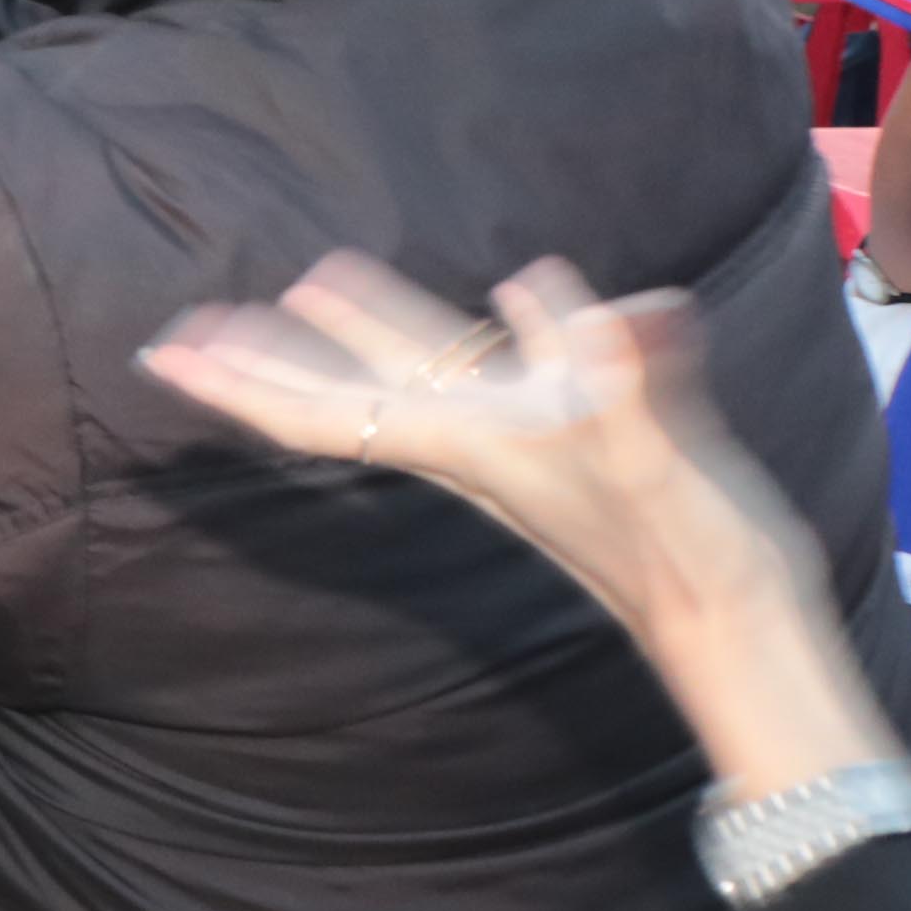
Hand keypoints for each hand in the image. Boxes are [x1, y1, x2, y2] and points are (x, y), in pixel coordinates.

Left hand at [140, 257, 797, 631]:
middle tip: (191, 319)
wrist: (745, 627)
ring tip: (311, 283)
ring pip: (423, 369)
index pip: (328, 408)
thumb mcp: (658, 463)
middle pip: (349, 385)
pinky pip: (524, 363)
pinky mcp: (598, 432)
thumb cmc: (692, 556)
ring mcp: (537, 438)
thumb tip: (602, 307)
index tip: (165, 353)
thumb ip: (629, 384)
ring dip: (362, 328)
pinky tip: (524, 293)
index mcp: (471, 446)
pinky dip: (513, 323)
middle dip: (272, 352)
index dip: (245, 378)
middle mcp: (485, 442)